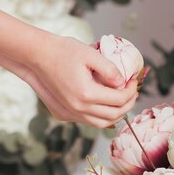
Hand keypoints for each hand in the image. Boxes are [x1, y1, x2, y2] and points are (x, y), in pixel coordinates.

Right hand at [21, 35, 138, 127]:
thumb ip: (110, 70)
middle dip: (128, 104)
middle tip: (133, 92)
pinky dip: (104, 118)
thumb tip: (123, 83)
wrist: (38, 57)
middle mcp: (80, 107)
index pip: (119, 99)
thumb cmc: (63, 51)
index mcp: (87, 93)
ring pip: (103, 123)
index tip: (134, 81)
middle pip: (114, 114)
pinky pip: (91, 122)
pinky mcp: (67, 112)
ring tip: (124, 101)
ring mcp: (72, 112)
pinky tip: (108, 107)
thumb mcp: (90, 55)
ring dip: (117, 114)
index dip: (131, 91)